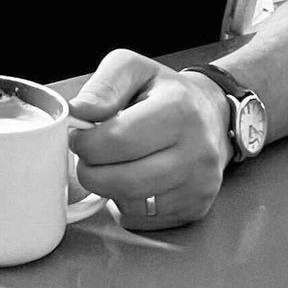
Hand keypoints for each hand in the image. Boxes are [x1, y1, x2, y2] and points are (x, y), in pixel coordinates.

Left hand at [67, 49, 232, 230]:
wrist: (210, 116)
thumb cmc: (165, 92)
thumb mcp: (133, 69)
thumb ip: (103, 85)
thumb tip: (78, 110)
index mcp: (179, 111)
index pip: (118, 140)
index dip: (85, 142)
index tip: (77, 136)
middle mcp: (197, 151)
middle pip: (124, 180)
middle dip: (90, 170)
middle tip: (87, 156)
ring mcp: (200, 184)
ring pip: (132, 203)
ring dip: (107, 188)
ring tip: (110, 164)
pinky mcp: (196, 208)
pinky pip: (143, 219)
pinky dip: (126, 204)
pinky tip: (131, 179)